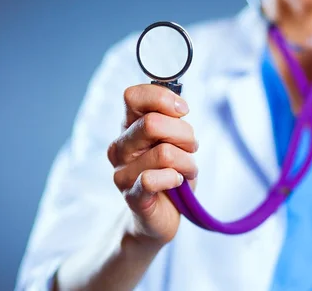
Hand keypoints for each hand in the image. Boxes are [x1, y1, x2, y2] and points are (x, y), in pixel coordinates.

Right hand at [107, 84, 197, 245]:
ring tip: (187, 171)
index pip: (133, 96)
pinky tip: (177, 182)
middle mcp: (120, 147)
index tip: (183, 111)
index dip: (162, 98)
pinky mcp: (132, 197)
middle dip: (185, 135)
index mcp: (129, 127)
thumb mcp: (175, 139)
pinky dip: (174, 178)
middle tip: (190, 148)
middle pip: (153, 123)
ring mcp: (123, 173)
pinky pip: (153, 179)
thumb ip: (172, 119)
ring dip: (187, 162)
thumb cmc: (171, 172)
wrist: (164, 214)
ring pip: (164, 153)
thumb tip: (179, 105)